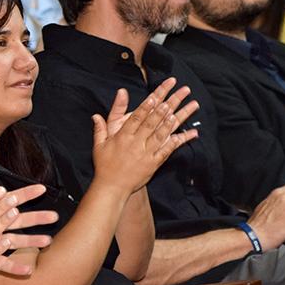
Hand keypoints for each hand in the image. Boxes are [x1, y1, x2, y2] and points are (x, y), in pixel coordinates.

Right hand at [91, 78, 199, 193]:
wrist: (112, 187)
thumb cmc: (105, 165)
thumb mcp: (99, 145)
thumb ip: (100, 128)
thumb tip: (96, 115)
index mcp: (123, 137)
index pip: (136, 118)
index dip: (146, 107)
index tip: (155, 96)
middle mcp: (135, 143)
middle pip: (151, 123)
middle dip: (163, 109)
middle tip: (173, 98)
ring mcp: (146, 153)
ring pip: (161, 134)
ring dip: (172, 122)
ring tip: (181, 111)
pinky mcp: (154, 163)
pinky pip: (168, 150)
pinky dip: (179, 141)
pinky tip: (189, 134)